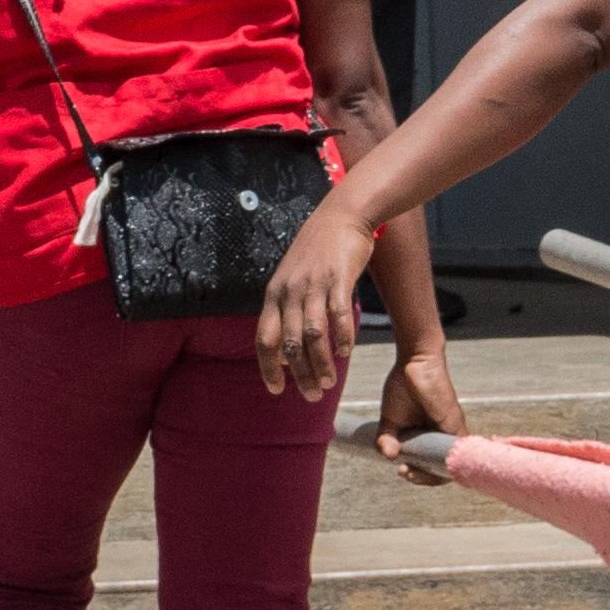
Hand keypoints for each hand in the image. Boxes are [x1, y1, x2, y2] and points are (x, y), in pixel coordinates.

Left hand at [254, 202, 376, 400]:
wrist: (342, 214)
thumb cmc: (317, 251)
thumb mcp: (291, 278)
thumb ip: (285, 311)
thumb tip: (285, 351)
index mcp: (274, 294)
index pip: (264, 339)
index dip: (268, 367)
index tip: (277, 390)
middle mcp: (290, 291)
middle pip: (290, 343)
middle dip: (300, 374)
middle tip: (312, 395)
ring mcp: (314, 284)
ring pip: (313, 334)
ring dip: (321, 363)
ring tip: (329, 382)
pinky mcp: (339, 278)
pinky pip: (339, 314)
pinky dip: (342, 337)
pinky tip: (346, 352)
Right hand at [372, 338, 465, 473]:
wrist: (415, 361)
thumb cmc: (403, 385)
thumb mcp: (390, 418)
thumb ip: (387, 439)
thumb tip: (388, 457)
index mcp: (426, 435)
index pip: (428, 464)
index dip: (418, 474)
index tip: (402, 471)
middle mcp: (441, 435)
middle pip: (440, 469)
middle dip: (423, 478)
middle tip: (404, 472)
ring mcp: (450, 431)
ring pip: (449, 464)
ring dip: (432, 475)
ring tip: (411, 471)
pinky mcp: (454, 424)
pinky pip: (457, 452)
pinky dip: (447, 464)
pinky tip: (431, 469)